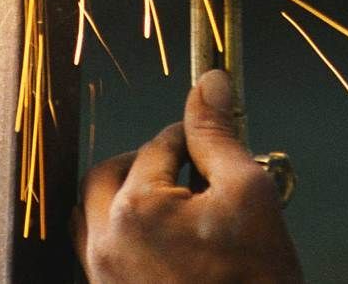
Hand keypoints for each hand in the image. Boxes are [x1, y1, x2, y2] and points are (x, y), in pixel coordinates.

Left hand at [74, 68, 302, 282]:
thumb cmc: (255, 282)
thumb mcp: (249, 194)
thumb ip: (219, 136)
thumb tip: (210, 83)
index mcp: (136, 210)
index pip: (157, 145)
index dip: (190, 137)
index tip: (211, 140)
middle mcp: (106, 244)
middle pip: (107, 176)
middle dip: (144, 162)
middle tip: (186, 167)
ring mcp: (104, 278)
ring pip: (92, 215)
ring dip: (124, 197)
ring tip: (172, 202)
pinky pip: (97, 253)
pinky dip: (122, 234)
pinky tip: (163, 240)